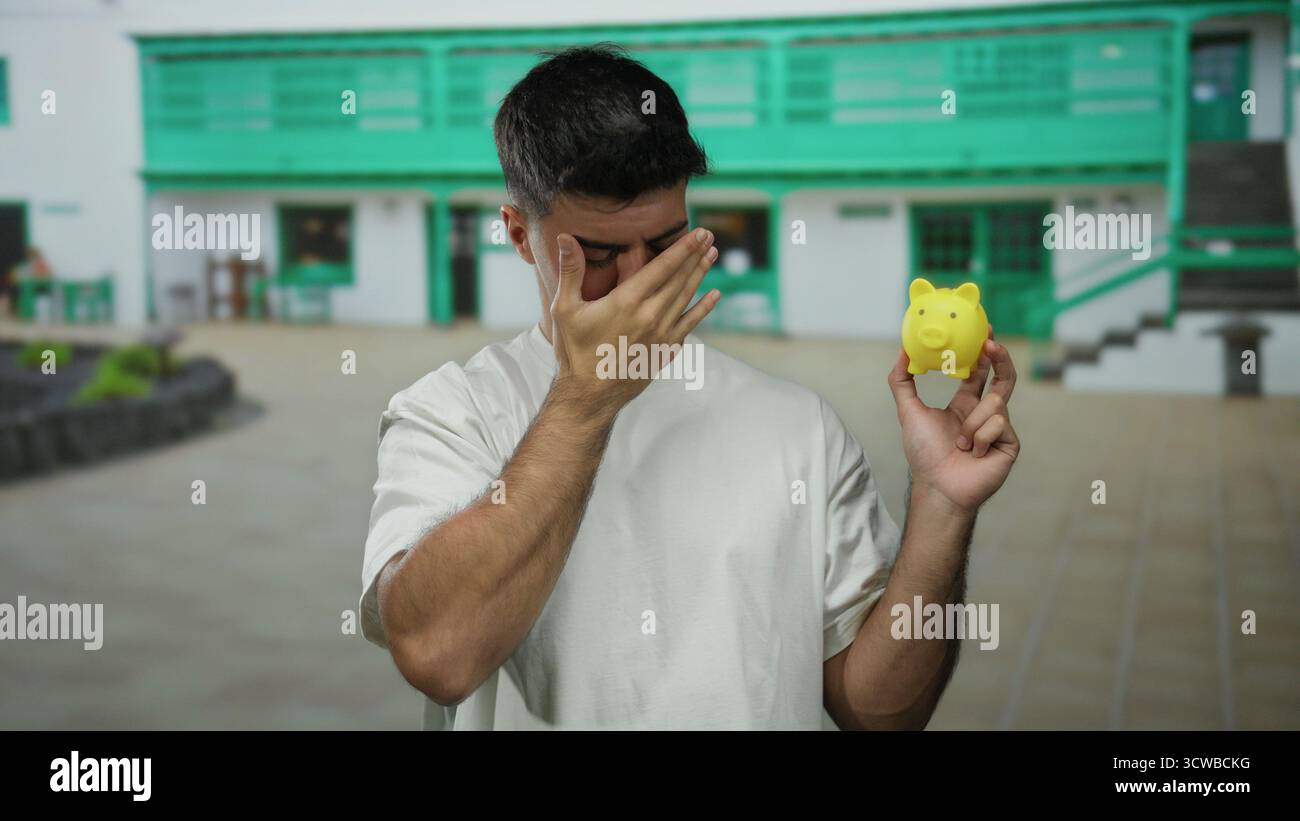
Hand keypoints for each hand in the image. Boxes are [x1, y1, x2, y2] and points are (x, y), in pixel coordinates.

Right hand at [550, 227, 719, 413]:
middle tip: (710, 237)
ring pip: (687, 298)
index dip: (683, 248)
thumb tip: (566, 237)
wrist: (589, 395)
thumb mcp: (565, 309)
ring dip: (701, 275)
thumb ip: (571, 271)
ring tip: (713, 257)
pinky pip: (690, 325)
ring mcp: (661, 334)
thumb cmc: (574, 351)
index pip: (662, 267)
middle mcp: (650, 316)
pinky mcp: (665, 350)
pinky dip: (703, 309)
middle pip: (679, 279)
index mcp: (627, 301)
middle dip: (696, 256)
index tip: (699, 233)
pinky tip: (714, 296)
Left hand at [887, 328, 1020, 514]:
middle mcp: (985, 414)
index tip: (986, 330)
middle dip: (1000, 358)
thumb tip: (902, 350)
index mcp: (965, 404)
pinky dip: (981, 437)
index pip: (979, 372)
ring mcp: (1000, 428)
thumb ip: (902, 380)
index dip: (984, 352)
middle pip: (1003, 378)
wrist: (939, 486)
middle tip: (991, 342)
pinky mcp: (1011, 443)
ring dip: (973, 422)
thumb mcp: (909, 411)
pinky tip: (974, 454)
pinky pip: (999, 423)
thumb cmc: (924, 453)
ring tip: (961, 444)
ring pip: (995, 403)